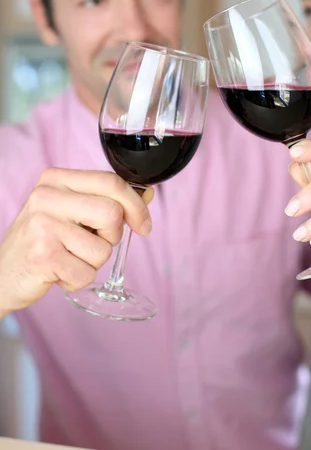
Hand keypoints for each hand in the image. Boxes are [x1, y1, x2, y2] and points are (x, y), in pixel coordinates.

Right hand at [0, 168, 153, 316]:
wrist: (1, 274)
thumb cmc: (43, 241)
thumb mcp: (72, 211)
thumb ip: (107, 200)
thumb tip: (147, 193)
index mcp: (56, 178)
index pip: (111, 181)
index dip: (136, 205)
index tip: (144, 225)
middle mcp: (46, 196)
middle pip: (112, 213)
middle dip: (112, 237)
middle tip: (91, 244)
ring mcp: (42, 225)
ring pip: (103, 248)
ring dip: (93, 262)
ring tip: (67, 258)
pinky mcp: (41, 256)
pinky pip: (87, 274)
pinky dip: (78, 280)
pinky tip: (57, 272)